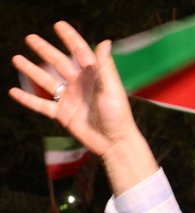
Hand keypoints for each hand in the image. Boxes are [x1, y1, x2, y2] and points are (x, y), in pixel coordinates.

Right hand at [9, 22, 155, 191]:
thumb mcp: (112, 89)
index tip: (59, 25)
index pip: (80, 52)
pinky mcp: (63, 114)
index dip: (70, 38)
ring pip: (46, 81)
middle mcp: (80, 84)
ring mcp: (70, 99)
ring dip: (31, 70)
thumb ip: (105, 66)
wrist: (114, 143)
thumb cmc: (118, 115)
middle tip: (30, 37)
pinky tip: (13, 91)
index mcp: (93, 76)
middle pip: (58, 63)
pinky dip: (27, 99)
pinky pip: (41, 105)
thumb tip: (105, 41)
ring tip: (16, 58)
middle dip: (45, 50)